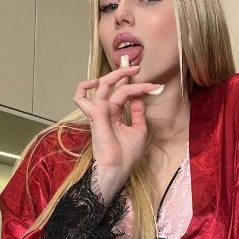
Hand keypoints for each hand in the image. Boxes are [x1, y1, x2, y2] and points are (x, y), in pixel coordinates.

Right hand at [74, 66, 161, 181]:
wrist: (118, 169)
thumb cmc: (127, 155)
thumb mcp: (139, 130)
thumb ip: (137, 113)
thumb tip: (139, 97)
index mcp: (113, 116)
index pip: (120, 93)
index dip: (132, 85)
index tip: (150, 84)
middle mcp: (104, 112)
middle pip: (109, 85)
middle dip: (123, 74)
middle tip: (137, 68)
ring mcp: (99, 113)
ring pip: (104, 86)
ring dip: (118, 76)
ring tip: (132, 71)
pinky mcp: (95, 116)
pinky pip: (88, 97)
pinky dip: (88, 87)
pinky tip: (99, 83)